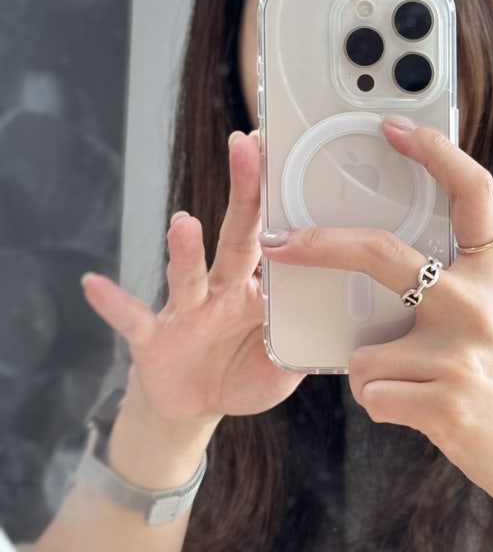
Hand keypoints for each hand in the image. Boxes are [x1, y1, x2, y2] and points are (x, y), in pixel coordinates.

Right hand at [82, 131, 303, 429]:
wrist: (194, 404)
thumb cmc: (243, 372)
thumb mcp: (284, 365)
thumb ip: (305, 343)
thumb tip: (339, 325)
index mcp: (260, 289)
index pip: (278, 240)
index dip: (286, 204)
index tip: (295, 160)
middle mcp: (223, 288)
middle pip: (237, 235)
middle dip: (243, 191)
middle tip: (247, 147)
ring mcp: (187, 310)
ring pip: (187, 273)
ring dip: (184, 249)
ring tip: (184, 222)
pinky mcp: (153, 338)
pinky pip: (132, 318)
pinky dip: (114, 303)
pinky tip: (94, 284)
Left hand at [260, 118, 492, 528]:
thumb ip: (452, 286)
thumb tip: (376, 260)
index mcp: (492, 274)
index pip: (472, 191)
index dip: (434, 152)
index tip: (393, 127)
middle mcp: (479, 304)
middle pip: (382, 255)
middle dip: (322, 247)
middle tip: (282, 245)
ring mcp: (462, 354)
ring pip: (365, 353)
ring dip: (377, 376)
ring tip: (422, 390)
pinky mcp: (445, 404)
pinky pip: (372, 394)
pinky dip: (384, 406)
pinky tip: (425, 415)